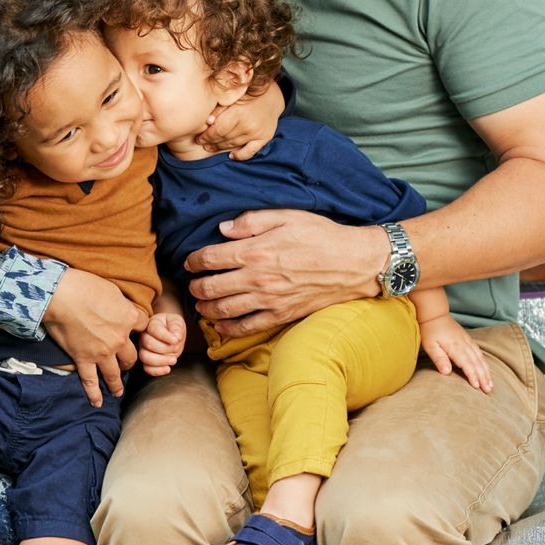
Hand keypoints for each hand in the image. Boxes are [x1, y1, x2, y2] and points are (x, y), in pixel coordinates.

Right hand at [42, 267, 146, 406]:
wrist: (60, 295)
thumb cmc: (84, 286)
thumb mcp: (111, 290)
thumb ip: (121, 304)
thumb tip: (123, 308)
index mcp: (129, 318)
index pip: (144, 326)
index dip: (141, 328)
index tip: (136, 330)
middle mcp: (120, 339)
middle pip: (132, 355)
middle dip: (130, 360)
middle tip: (126, 363)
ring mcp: (102, 352)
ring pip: (115, 373)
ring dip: (117, 384)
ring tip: (118, 391)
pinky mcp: (84, 359)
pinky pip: (90, 381)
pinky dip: (94, 393)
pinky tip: (97, 402)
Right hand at [137, 311, 187, 375]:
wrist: (171, 333)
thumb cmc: (172, 326)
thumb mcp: (177, 322)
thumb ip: (177, 327)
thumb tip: (177, 337)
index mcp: (151, 324)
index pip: (154, 329)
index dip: (165, 336)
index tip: (176, 340)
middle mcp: (144, 336)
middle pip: (148, 344)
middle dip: (164, 348)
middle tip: (176, 349)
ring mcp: (144, 349)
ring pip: (145, 357)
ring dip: (161, 361)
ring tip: (173, 360)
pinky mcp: (147, 360)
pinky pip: (147, 368)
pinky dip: (157, 371)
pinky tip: (168, 368)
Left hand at [187, 210, 389, 338]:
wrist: (353, 263)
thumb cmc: (321, 235)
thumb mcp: (287, 215)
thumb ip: (251, 221)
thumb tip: (222, 229)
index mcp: (255, 251)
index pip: (210, 258)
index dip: (194, 260)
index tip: (190, 261)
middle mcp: (257, 278)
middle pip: (211, 287)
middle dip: (195, 286)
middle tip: (192, 285)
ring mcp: (269, 300)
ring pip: (224, 310)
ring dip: (206, 308)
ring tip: (201, 304)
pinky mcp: (281, 315)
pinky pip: (247, 327)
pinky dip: (228, 329)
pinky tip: (220, 326)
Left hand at [197, 80, 284, 159]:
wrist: (272, 95)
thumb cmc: (247, 93)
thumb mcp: (232, 96)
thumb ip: (219, 108)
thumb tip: (207, 122)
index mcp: (238, 112)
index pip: (218, 130)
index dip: (206, 136)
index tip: (198, 138)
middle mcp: (248, 125)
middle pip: (225, 138)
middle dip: (211, 142)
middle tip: (202, 144)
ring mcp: (257, 133)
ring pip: (234, 145)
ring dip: (221, 148)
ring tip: (211, 148)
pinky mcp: (265, 137)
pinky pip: (251, 151)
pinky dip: (240, 155)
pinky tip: (232, 155)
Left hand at [418, 314, 492, 392]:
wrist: (434, 313)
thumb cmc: (430, 330)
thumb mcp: (430, 345)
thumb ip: (439, 358)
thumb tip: (447, 372)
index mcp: (455, 347)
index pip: (467, 364)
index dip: (473, 376)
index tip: (477, 387)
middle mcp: (464, 344)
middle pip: (477, 363)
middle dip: (484, 377)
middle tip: (488, 390)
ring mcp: (467, 341)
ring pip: (480, 358)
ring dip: (486, 371)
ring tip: (490, 383)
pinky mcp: (468, 339)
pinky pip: (479, 352)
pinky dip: (484, 362)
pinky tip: (486, 369)